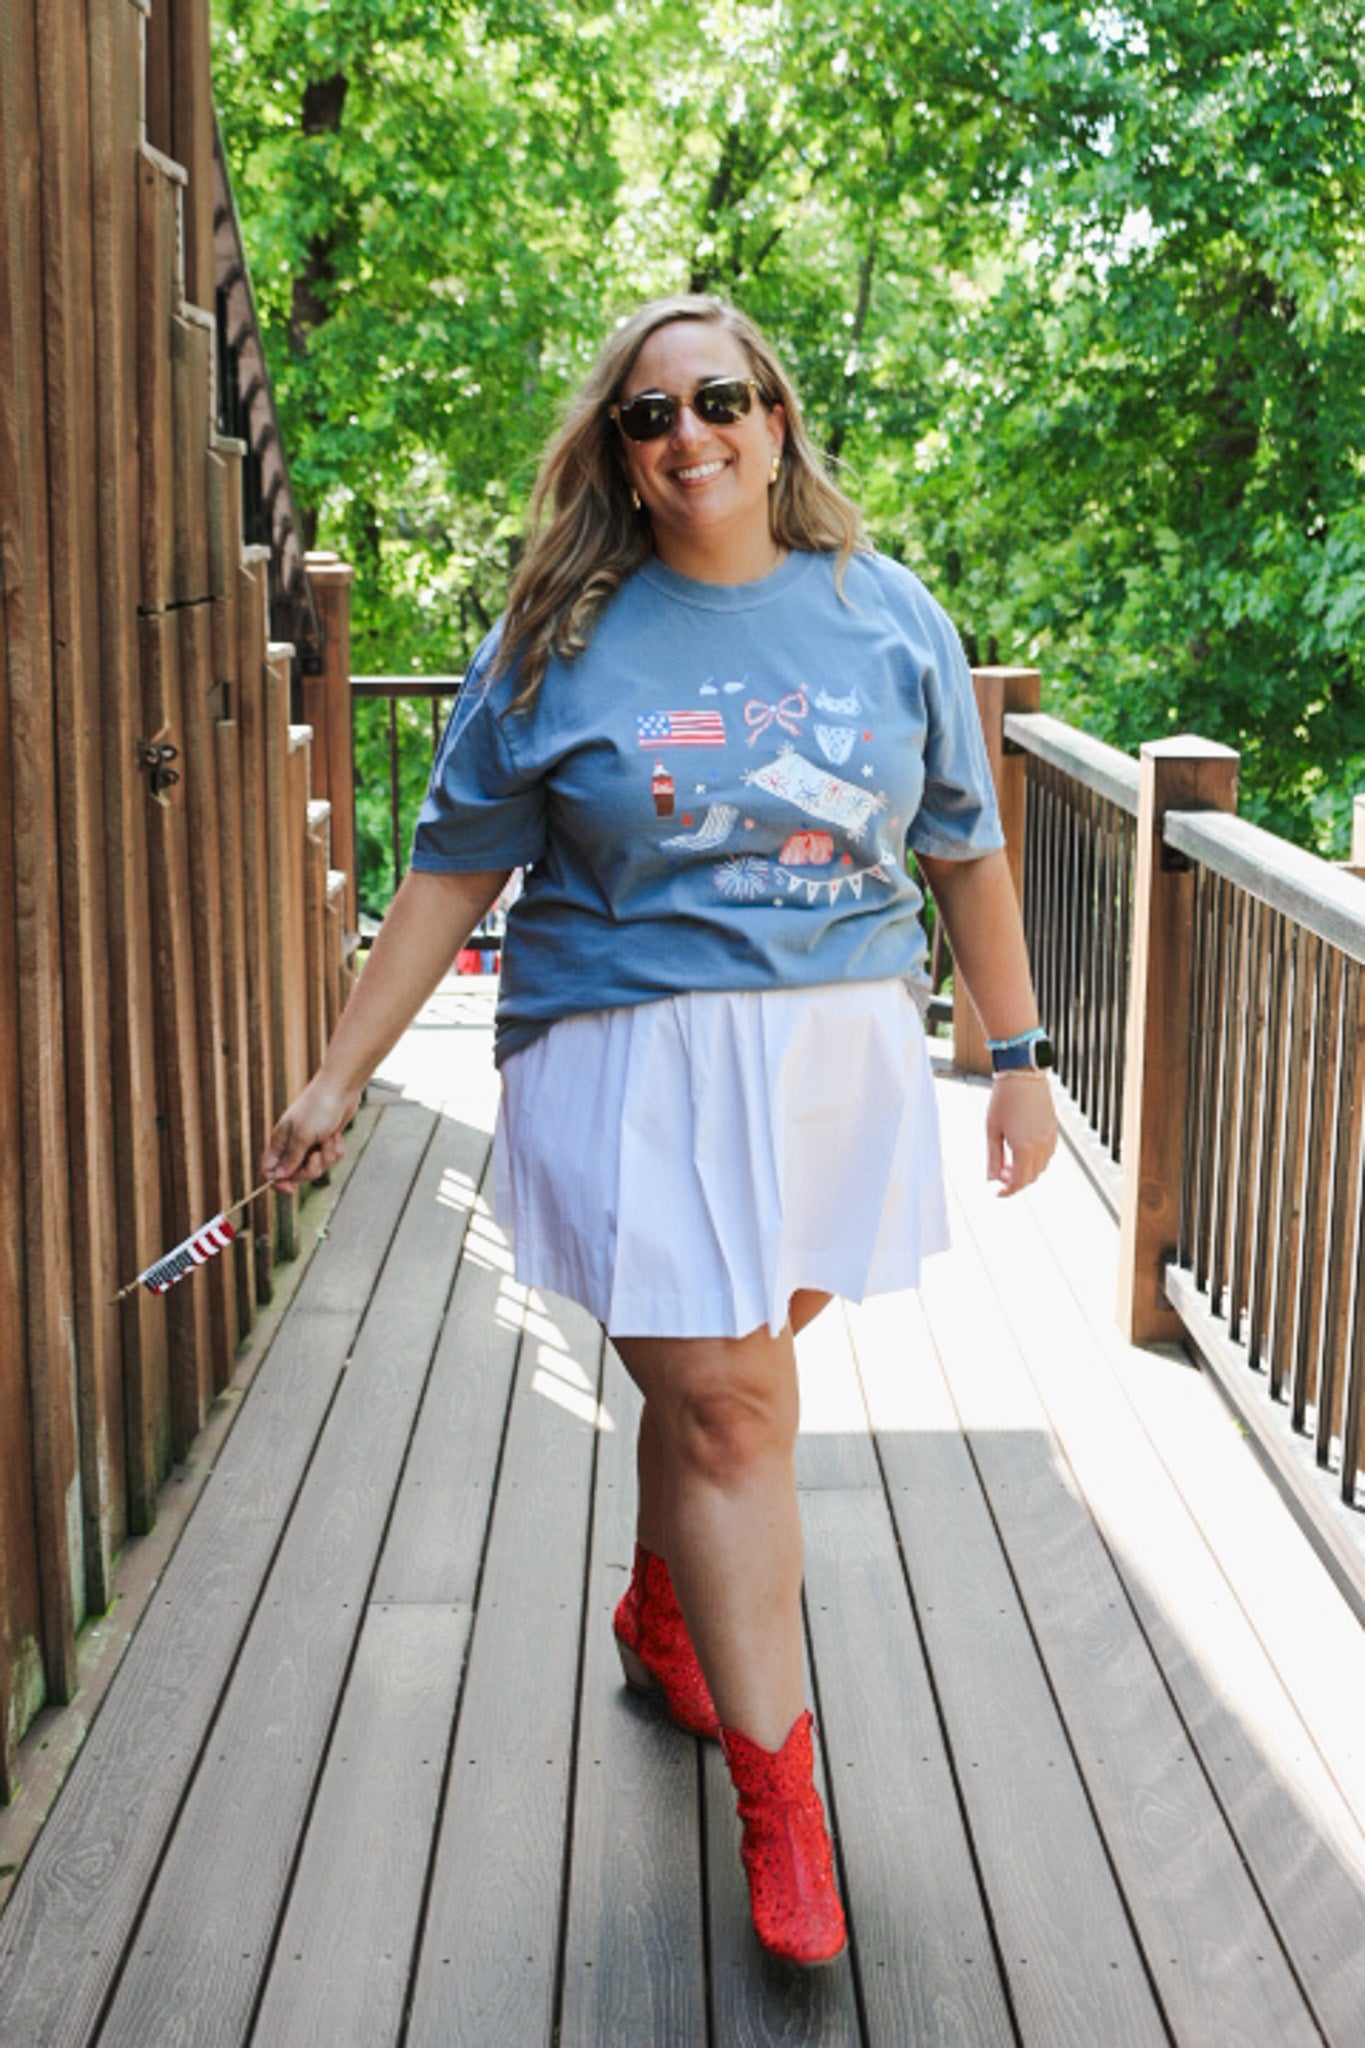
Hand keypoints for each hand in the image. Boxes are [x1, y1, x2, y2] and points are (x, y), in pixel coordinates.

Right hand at [262, 1075, 359, 1193]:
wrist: (341, 1088)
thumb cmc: (318, 1108)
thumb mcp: (303, 1136)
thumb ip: (291, 1158)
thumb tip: (277, 1178)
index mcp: (279, 1141)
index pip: (269, 1170)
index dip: (278, 1182)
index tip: (291, 1188)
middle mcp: (293, 1144)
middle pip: (296, 1173)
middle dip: (311, 1169)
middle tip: (317, 1156)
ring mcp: (310, 1142)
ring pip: (317, 1167)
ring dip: (327, 1157)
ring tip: (329, 1140)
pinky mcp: (326, 1140)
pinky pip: (331, 1158)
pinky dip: (336, 1149)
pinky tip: (337, 1136)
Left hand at [986, 1073, 1057, 1195]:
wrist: (1023, 1075)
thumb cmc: (1004, 1100)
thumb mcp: (992, 1130)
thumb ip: (992, 1157)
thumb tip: (991, 1179)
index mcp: (1024, 1148)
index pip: (1018, 1181)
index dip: (1007, 1191)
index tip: (998, 1193)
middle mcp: (1041, 1147)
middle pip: (1031, 1177)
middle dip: (1015, 1181)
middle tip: (999, 1172)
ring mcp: (1050, 1139)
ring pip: (1041, 1168)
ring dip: (1026, 1171)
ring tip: (1008, 1161)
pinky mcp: (1054, 1131)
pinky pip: (1047, 1155)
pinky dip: (1035, 1161)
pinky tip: (1021, 1151)